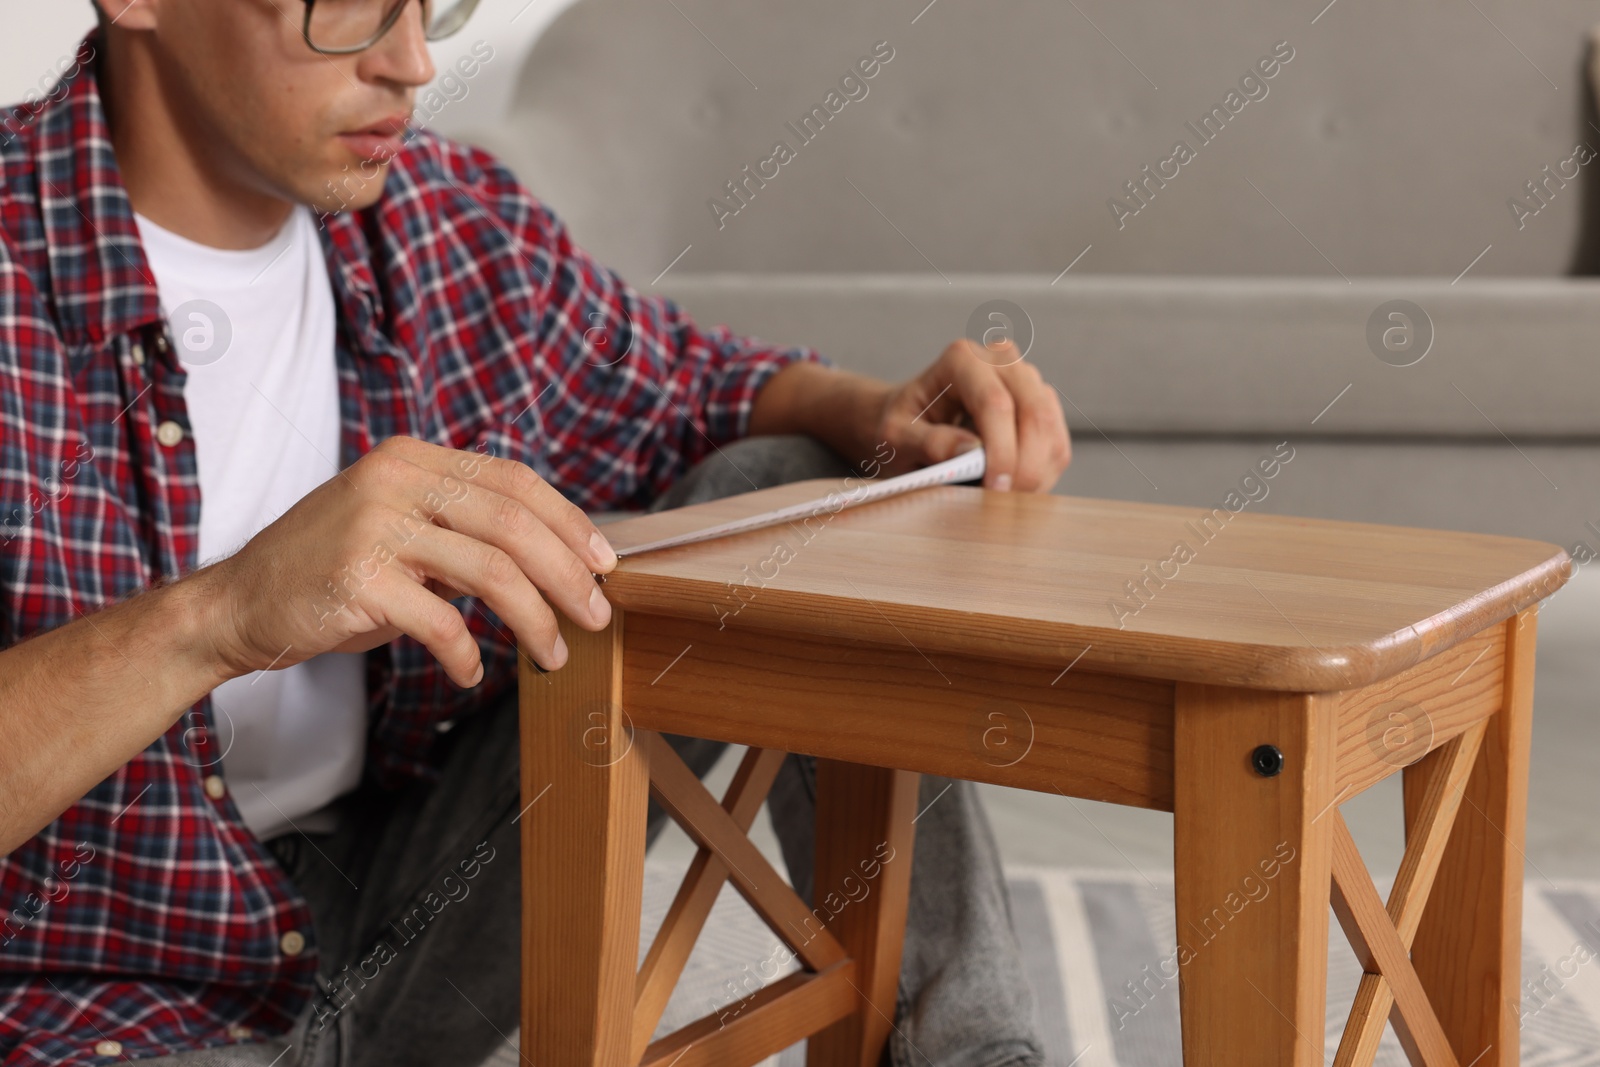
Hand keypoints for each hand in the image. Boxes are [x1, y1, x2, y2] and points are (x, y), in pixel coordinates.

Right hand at [201, 435, 617, 686]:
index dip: (569, 522)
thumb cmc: (333, 571)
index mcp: (413, 459)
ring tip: (555, 655)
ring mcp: (374, 526)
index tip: (603, 563)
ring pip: (492, 572)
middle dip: (567, 575)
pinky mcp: (357, 579)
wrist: (238, 604)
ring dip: (536, 621)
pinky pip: (442, 622)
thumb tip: (558, 558)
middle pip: (514, 524)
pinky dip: (467, 654)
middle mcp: (396, 481)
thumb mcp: (402, 529)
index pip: (515, 481)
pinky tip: (472, 673)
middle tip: (597, 615)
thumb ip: (465, 529)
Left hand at [873, 338, 1070, 491]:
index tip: (993, 488)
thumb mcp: (897, 437)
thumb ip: (929, 443)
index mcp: (963, 359)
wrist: (915, 422)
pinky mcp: (1043, 404)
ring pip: (1051, 431)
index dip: (1001, 451)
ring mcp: (1027, 380)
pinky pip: (1058, 444)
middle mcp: (1002, 359)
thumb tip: (970, 453)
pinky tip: (1015, 489)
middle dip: (1024, 467)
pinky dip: (1043, 474)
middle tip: (1004, 502)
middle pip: (1034, 414)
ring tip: (1004, 499)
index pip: (995, 404)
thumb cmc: (904, 427)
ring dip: (1036, 474)